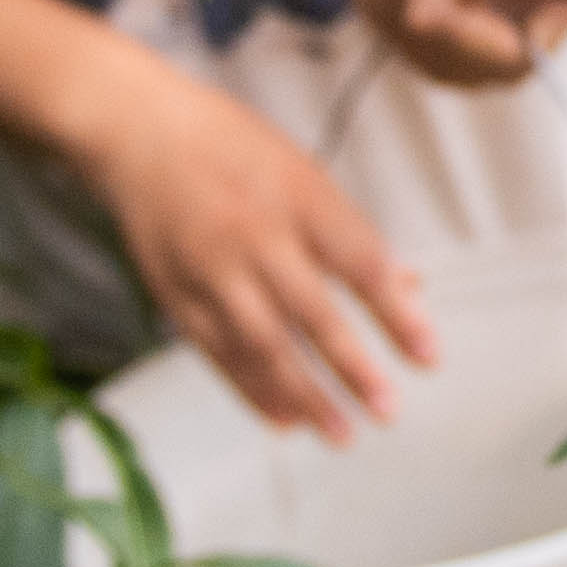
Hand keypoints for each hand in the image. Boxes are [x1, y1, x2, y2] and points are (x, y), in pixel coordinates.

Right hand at [82, 78, 435, 443]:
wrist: (139, 133)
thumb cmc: (231, 147)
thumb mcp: (304, 173)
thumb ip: (352, 234)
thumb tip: (408, 286)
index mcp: (298, 197)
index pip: (360, 263)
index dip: (397, 313)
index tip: (426, 355)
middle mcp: (255, 235)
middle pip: (312, 313)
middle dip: (353, 368)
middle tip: (387, 409)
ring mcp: (211, 268)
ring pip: (263, 345)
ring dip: (305, 395)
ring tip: (341, 432)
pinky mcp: (176, 294)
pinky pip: (219, 353)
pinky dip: (252, 390)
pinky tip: (284, 419)